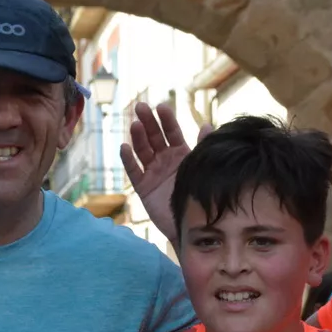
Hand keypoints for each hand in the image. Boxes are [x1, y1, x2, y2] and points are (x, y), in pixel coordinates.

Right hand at [119, 102, 210, 243]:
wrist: (193, 224)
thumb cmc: (200, 195)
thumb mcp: (200, 167)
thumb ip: (202, 147)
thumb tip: (207, 125)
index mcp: (179, 153)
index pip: (171, 132)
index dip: (166, 119)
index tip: (161, 106)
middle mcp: (164, 160)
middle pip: (153, 137)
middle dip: (147, 122)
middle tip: (140, 107)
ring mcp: (152, 172)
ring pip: (142, 151)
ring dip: (137, 137)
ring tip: (135, 125)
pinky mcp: (143, 187)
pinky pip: (134, 172)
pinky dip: (128, 160)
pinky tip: (124, 147)